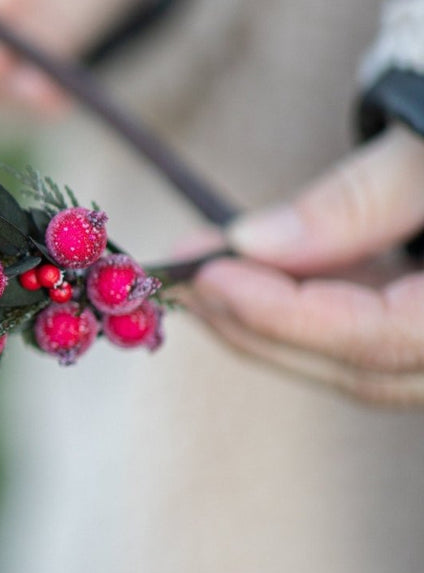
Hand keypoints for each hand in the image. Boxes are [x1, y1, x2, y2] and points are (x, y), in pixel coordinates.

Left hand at [188, 124, 423, 404]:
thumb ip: (359, 202)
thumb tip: (254, 246)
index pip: (386, 340)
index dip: (290, 317)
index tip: (210, 276)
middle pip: (374, 370)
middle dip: (269, 329)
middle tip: (185, 283)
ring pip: (376, 364)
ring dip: (282, 324)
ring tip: (206, 272)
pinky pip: (387, 335)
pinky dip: (319, 308)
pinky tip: (258, 273)